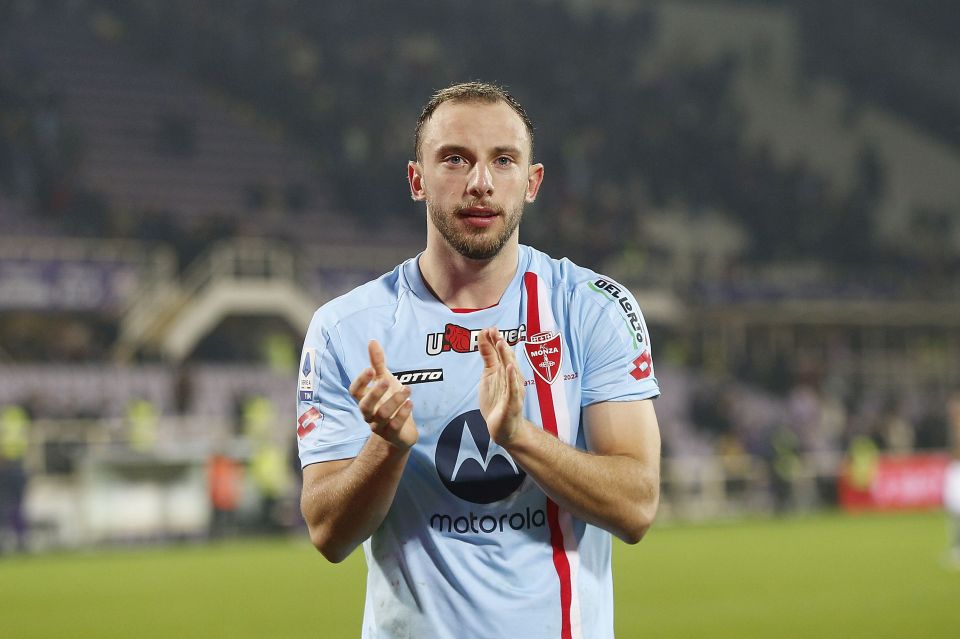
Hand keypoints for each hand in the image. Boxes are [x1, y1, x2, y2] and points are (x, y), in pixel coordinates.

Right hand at [349, 340, 417, 449]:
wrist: (401, 431)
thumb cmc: (389, 401)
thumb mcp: (384, 380)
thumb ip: (377, 363)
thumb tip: (372, 341)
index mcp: (365, 399)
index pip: (354, 391)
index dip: (360, 381)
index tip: (370, 369)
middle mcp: (369, 413)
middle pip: (364, 406)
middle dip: (374, 393)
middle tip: (386, 381)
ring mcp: (379, 425)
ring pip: (382, 415)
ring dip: (395, 401)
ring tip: (408, 389)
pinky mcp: (392, 434)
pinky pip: (394, 426)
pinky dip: (402, 414)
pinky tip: (410, 403)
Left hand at [478, 327, 526, 444]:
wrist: (505, 429)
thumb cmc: (498, 402)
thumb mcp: (489, 376)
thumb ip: (489, 357)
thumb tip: (484, 337)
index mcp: (505, 372)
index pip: (500, 353)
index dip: (495, 341)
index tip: (489, 328)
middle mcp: (511, 379)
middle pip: (507, 359)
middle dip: (501, 345)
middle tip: (495, 331)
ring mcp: (513, 391)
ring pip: (510, 371)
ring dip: (507, 357)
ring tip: (502, 343)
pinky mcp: (512, 404)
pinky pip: (513, 389)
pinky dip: (512, 378)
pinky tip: (510, 368)